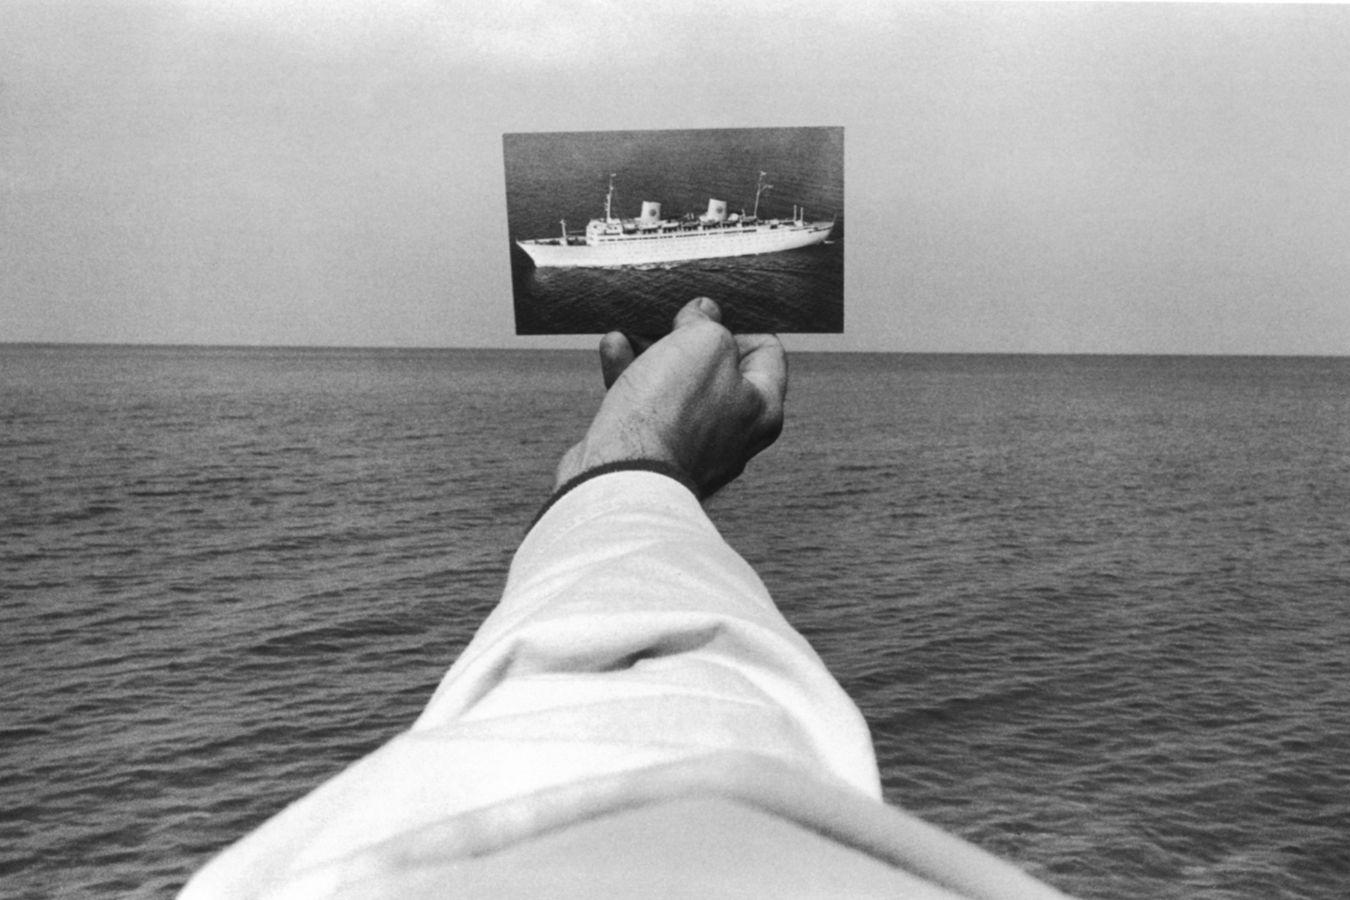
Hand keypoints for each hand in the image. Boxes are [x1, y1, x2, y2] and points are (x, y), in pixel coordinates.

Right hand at [555, 298, 786, 497]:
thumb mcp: (704, 343)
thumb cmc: (673, 412)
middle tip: (667, 321)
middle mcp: (735, 433)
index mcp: (764, 409)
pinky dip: (631, 376)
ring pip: (676, 385)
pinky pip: (647, 407)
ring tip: (629, 330)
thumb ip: (709, 323)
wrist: (623, 476)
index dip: (737, 324)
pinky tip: (613, 349)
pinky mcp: (655, 454)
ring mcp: (694, 447)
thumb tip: (702, 314)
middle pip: (717, 368)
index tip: (705, 319)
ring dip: (652, 352)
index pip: (767, 351)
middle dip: (687, 338)